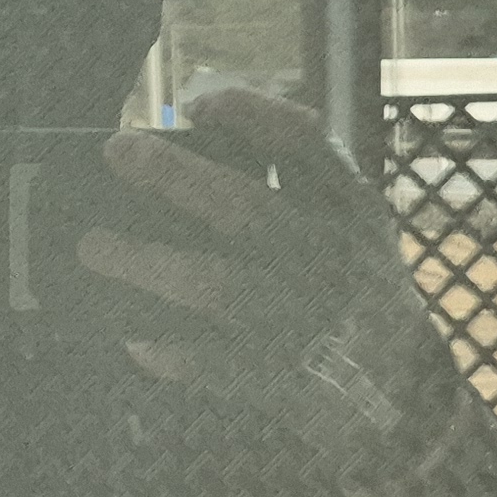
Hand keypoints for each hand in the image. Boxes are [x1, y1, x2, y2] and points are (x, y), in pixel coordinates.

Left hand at [76, 89, 464, 462]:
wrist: (405, 392)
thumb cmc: (359, 289)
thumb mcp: (358, 225)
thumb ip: (305, 182)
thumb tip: (204, 137)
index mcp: (350, 210)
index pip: (305, 142)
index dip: (248, 114)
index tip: (195, 104)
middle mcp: (327, 256)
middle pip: (246, 207)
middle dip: (174, 177)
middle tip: (117, 151)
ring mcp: (302, 318)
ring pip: (216, 286)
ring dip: (147, 264)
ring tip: (92, 247)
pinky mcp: (280, 375)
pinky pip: (210, 361)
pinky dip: (168, 349)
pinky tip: (133, 336)